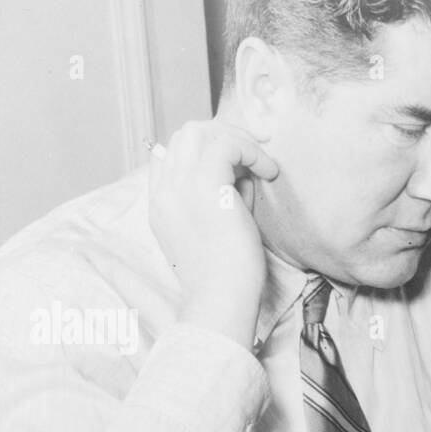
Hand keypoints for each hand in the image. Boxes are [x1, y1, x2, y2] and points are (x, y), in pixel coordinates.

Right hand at [148, 119, 278, 347]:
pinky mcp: (205, 186)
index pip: (168, 156)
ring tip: (260, 163)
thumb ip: (223, 200)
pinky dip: (251, 151)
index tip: (235, 168)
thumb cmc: (226, 278)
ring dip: (235, 139)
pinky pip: (227, 145)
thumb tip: (244, 175)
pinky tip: (269, 172)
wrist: (222, 300)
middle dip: (221, 136)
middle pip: (184, 136)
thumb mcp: (217, 231)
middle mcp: (164, 191)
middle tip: (252, 155)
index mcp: (161, 206)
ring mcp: (180, 186)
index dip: (203, 152)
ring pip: (199, 131)